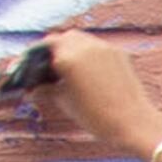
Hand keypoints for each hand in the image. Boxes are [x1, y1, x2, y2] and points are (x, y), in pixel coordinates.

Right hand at [0, 20, 161, 161]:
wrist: (134, 123)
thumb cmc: (98, 118)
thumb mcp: (66, 103)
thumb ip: (47, 90)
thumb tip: (33, 88)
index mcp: (68, 57)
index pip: (43, 48)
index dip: (32, 57)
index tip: (27, 66)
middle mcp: (84, 46)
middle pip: (60, 39)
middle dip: (51, 50)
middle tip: (46, 65)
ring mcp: (103, 47)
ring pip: (79, 39)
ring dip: (69, 48)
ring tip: (65, 67)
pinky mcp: (117, 51)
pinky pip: (95, 46)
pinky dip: (86, 53)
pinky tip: (85, 69)